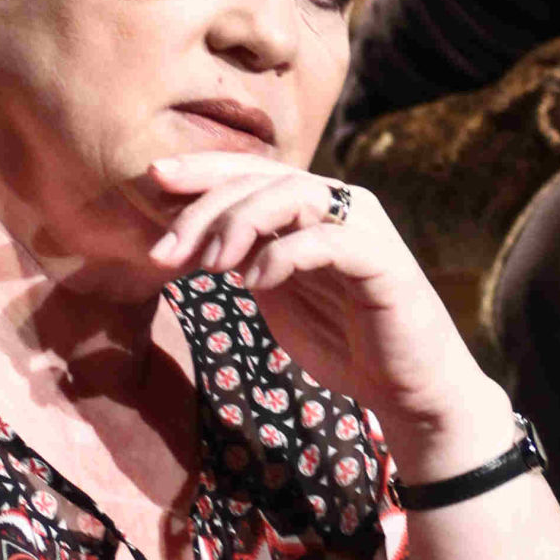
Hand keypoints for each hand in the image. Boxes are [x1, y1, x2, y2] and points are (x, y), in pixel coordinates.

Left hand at [141, 155, 508, 474]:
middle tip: (163, 249)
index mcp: (312, 209)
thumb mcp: (275, 294)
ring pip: (294, 195)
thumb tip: (187, 239)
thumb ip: (242, 260)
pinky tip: (254, 282)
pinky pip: (328, 240)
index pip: (252, 172)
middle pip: (264, 178)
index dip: (202, 170)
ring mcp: (364, 229)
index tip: (152, 178)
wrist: (407, 389)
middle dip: (206, 206)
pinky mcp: (384, 262)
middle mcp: (340, 206)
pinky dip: (284, 254)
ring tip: (208, 264)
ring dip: (241, 223)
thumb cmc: (342, 340)